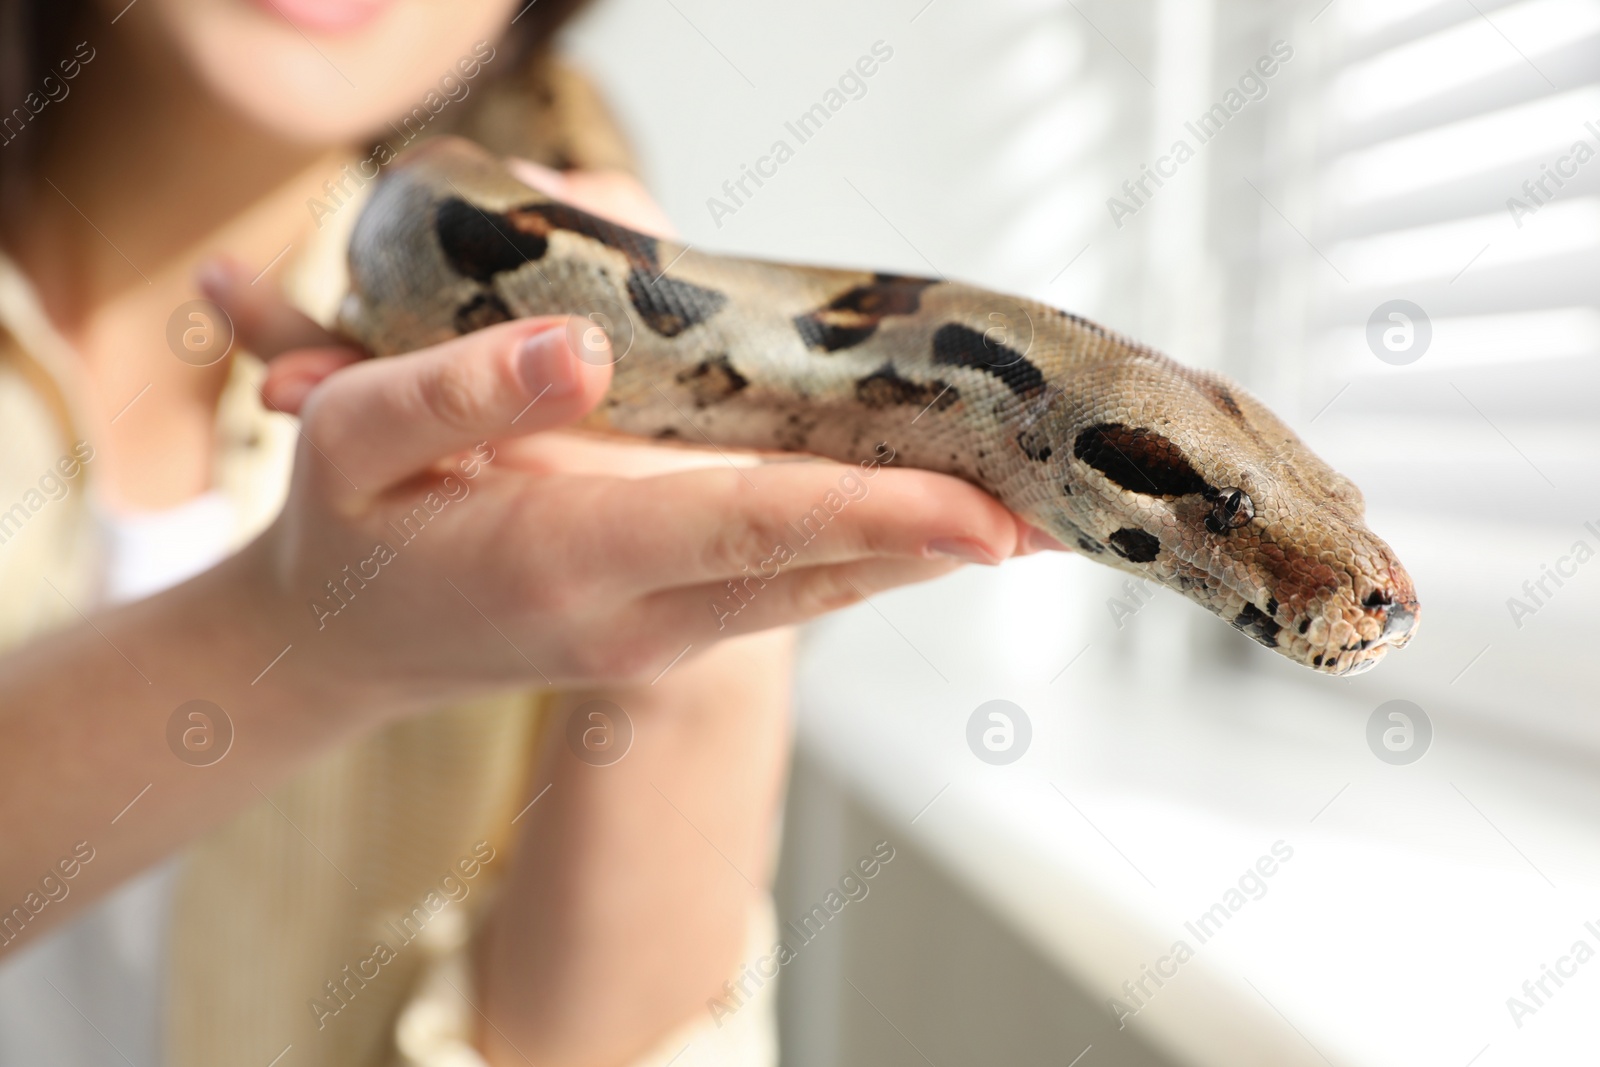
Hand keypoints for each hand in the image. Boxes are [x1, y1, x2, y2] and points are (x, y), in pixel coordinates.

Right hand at [203, 166, 1034, 719]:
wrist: (346, 644)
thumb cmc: (345, 527)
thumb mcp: (352, 436)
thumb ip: (459, 390)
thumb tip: (584, 350)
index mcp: (565, 557)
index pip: (749, 528)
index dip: (874, 519)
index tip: (987, 517)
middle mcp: (639, 614)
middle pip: (821, 570)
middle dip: (943, 537)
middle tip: (1066, 498)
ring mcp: (668, 631)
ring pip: (821, 586)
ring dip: (924, 546)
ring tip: (1034, 498)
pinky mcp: (679, 620)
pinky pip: (794, 580)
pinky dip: (871, 546)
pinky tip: (936, 506)